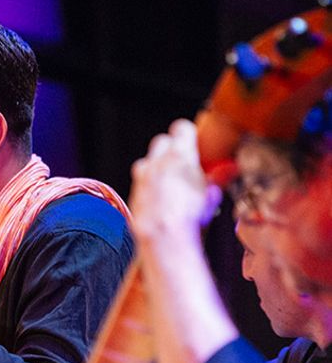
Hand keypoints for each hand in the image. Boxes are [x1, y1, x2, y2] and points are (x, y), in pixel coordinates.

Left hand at [130, 119, 221, 244]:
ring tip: (172, 182)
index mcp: (179, 155)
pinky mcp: (134, 190)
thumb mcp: (211, 194)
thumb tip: (228, 170)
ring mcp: (142, 175)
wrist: (162, 235)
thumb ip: (218, 178)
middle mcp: (157, 161)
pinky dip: (149, 183)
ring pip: (148, 160)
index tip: (194, 142)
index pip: (182, 127)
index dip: (188, 133)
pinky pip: (140, 180)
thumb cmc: (188, 215)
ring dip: (157, 166)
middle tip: (184, 163)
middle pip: (162, 141)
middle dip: (172, 148)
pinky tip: (160, 197)